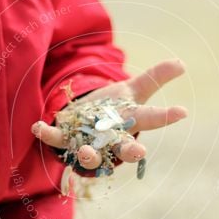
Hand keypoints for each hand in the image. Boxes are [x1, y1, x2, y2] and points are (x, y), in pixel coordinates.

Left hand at [31, 59, 187, 169]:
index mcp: (130, 124)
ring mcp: (87, 142)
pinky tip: (37, 126)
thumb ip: (156, 78)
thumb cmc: (113, 109)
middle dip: (130, 151)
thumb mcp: (133, 90)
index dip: (166, 116)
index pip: (151, 120)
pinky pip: (54, 139)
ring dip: (88, 154)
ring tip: (86, 150)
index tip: (182, 111)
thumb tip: (182, 63)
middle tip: (139, 151)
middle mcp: (110, 140)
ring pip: (90, 154)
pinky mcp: (64, 139)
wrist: (84, 122)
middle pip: (123, 149)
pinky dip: (46, 133)